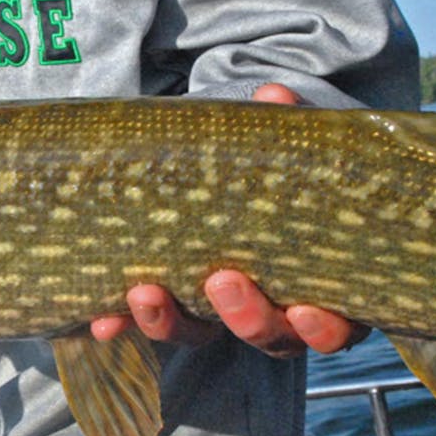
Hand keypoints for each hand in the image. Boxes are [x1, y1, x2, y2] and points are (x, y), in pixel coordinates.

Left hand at [90, 83, 370, 356]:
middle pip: (268, 338)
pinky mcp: (172, 310)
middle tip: (222, 282)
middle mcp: (274, 314)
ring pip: (201, 336)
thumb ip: (287, 133)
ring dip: (171, 322)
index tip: (302, 310)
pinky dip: (124, 323)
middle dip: (245, 318)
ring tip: (145, 292)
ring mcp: (218, 316)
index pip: (334, 329)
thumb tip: (273, 96)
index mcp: (322, 287)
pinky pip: (149, 325)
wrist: (232, 177)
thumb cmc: (280, 179)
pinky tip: (100, 320)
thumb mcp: (289, 156)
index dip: (321, 329)